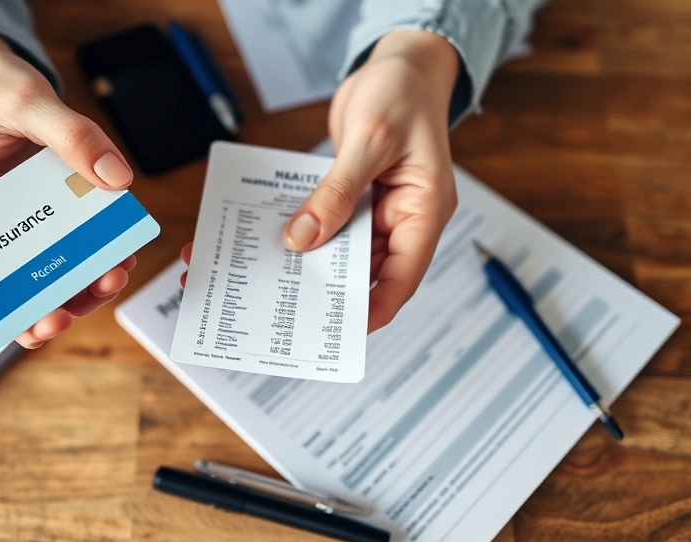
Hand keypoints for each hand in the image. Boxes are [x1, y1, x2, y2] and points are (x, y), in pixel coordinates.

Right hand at [0, 33, 136, 347]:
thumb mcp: (27, 99)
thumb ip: (72, 135)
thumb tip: (117, 178)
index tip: (29, 319)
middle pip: (13, 285)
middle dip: (46, 305)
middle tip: (72, 312)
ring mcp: (23, 223)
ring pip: (49, 273)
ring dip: (80, 286)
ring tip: (112, 276)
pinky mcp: (52, 213)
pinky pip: (75, 242)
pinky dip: (98, 252)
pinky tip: (121, 251)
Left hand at [179, 31, 458, 330]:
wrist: (398, 62)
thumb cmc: (402, 92)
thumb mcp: (369, 140)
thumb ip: (337, 192)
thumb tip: (303, 238)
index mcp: (425, 211)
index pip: (402, 277)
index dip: (372, 308)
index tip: (336, 329)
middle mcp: (403, 218)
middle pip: (366, 270)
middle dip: (327, 288)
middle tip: (282, 306)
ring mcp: (378, 209)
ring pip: (342, 250)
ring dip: (308, 260)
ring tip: (265, 277)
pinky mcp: (354, 197)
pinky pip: (328, 222)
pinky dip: (303, 229)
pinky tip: (269, 239)